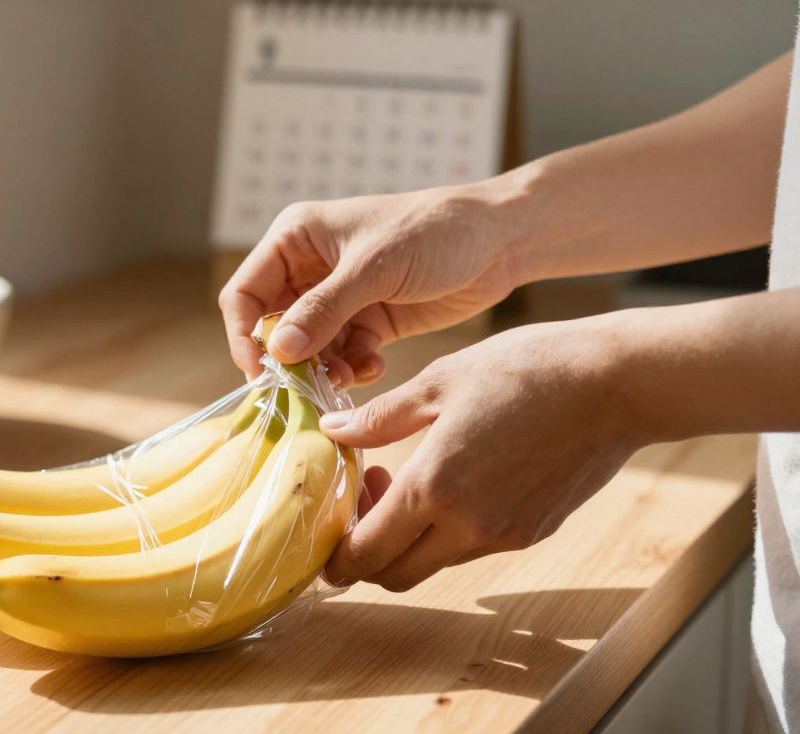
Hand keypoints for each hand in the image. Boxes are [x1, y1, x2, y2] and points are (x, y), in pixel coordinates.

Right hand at [219, 184, 524, 385]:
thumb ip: (323, 310)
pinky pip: (342, 356)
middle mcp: (309, 268)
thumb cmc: (434, 231)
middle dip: (289, 358)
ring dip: (323, 368)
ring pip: (308, 348)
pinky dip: (352, 368)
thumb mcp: (373, 268)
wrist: (500, 240)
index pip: (245, 292)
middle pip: (272, 326)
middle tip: (307, 385)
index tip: (260, 372)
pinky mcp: (368, 321)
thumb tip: (276, 350)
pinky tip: (374, 366)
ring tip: (350, 376)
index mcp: (296, 239)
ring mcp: (339, 297)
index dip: (244, 334)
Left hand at [320, 315, 645, 590]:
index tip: (326, 528)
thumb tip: (332, 432)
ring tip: (407, 480)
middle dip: (365, 551)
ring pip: (432, 563)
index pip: (365, 555)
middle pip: (393, 575)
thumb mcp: (440, 380)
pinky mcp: (532, 532)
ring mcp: (503, 535)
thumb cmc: (528, 369)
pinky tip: (451, 481)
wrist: (617, 383)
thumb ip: (381, 417)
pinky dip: (446, 531)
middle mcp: (467, 526)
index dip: (335, 556)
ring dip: (407, 539)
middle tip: (365, 497)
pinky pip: (470, 547)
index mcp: (434, 488)